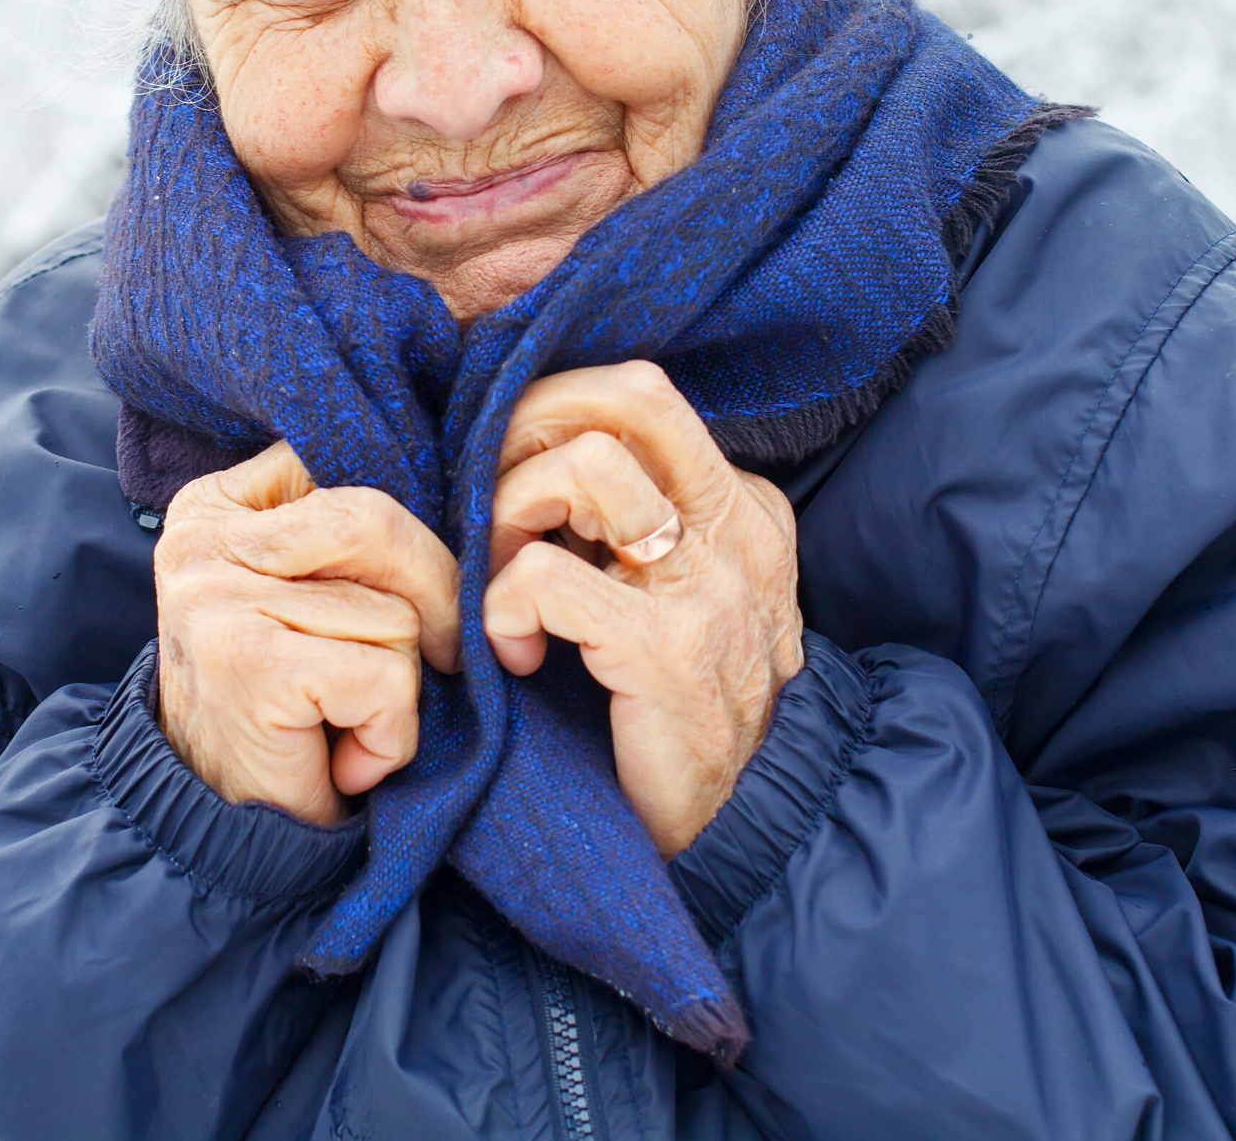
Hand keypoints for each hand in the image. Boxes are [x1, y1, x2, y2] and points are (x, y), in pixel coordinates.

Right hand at [152, 440, 459, 824]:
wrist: (222, 834)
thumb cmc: (286, 708)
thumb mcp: (305, 596)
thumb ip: (350, 536)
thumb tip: (467, 493)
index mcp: (213, 507)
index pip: (347, 466)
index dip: (411, 531)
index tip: (415, 591)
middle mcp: (202, 542)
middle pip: (378, 522)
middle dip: (436, 597)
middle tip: (439, 660)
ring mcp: (219, 600)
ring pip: (393, 611)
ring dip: (401, 685)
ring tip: (349, 721)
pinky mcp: (251, 665)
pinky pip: (384, 677)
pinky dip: (389, 733)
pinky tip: (347, 758)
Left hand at [484, 361, 802, 856]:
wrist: (728, 841)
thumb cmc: (666, 714)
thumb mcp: (663, 596)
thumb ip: (621, 527)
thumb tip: (518, 453)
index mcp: (742, 509)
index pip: (640, 398)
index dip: (552, 420)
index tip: (509, 482)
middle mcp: (739, 532)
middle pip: (629, 393)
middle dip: (531, 427)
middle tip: (494, 503)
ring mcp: (711, 587)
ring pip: (586, 465)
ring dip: (511, 513)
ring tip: (501, 581)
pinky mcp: (668, 649)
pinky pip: (546, 576)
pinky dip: (502, 606)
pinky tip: (512, 655)